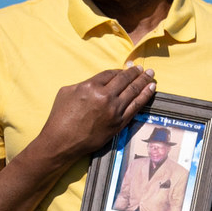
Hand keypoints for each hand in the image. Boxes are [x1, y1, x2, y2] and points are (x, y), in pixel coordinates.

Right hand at [28, 67, 158, 168]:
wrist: (61, 142)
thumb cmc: (60, 117)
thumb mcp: (67, 92)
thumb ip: (84, 84)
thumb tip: (96, 83)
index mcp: (91, 86)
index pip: (111, 73)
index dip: (120, 70)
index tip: (126, 68)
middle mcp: (105, 96)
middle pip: (125, 80)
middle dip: (136, 72)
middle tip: (143, 68)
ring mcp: (114, 111)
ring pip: (133, 91)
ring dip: (144, 81)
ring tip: (151, 75)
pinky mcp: (119, 123)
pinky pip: (136, 107)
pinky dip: (145, 96)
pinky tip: (151, 89)